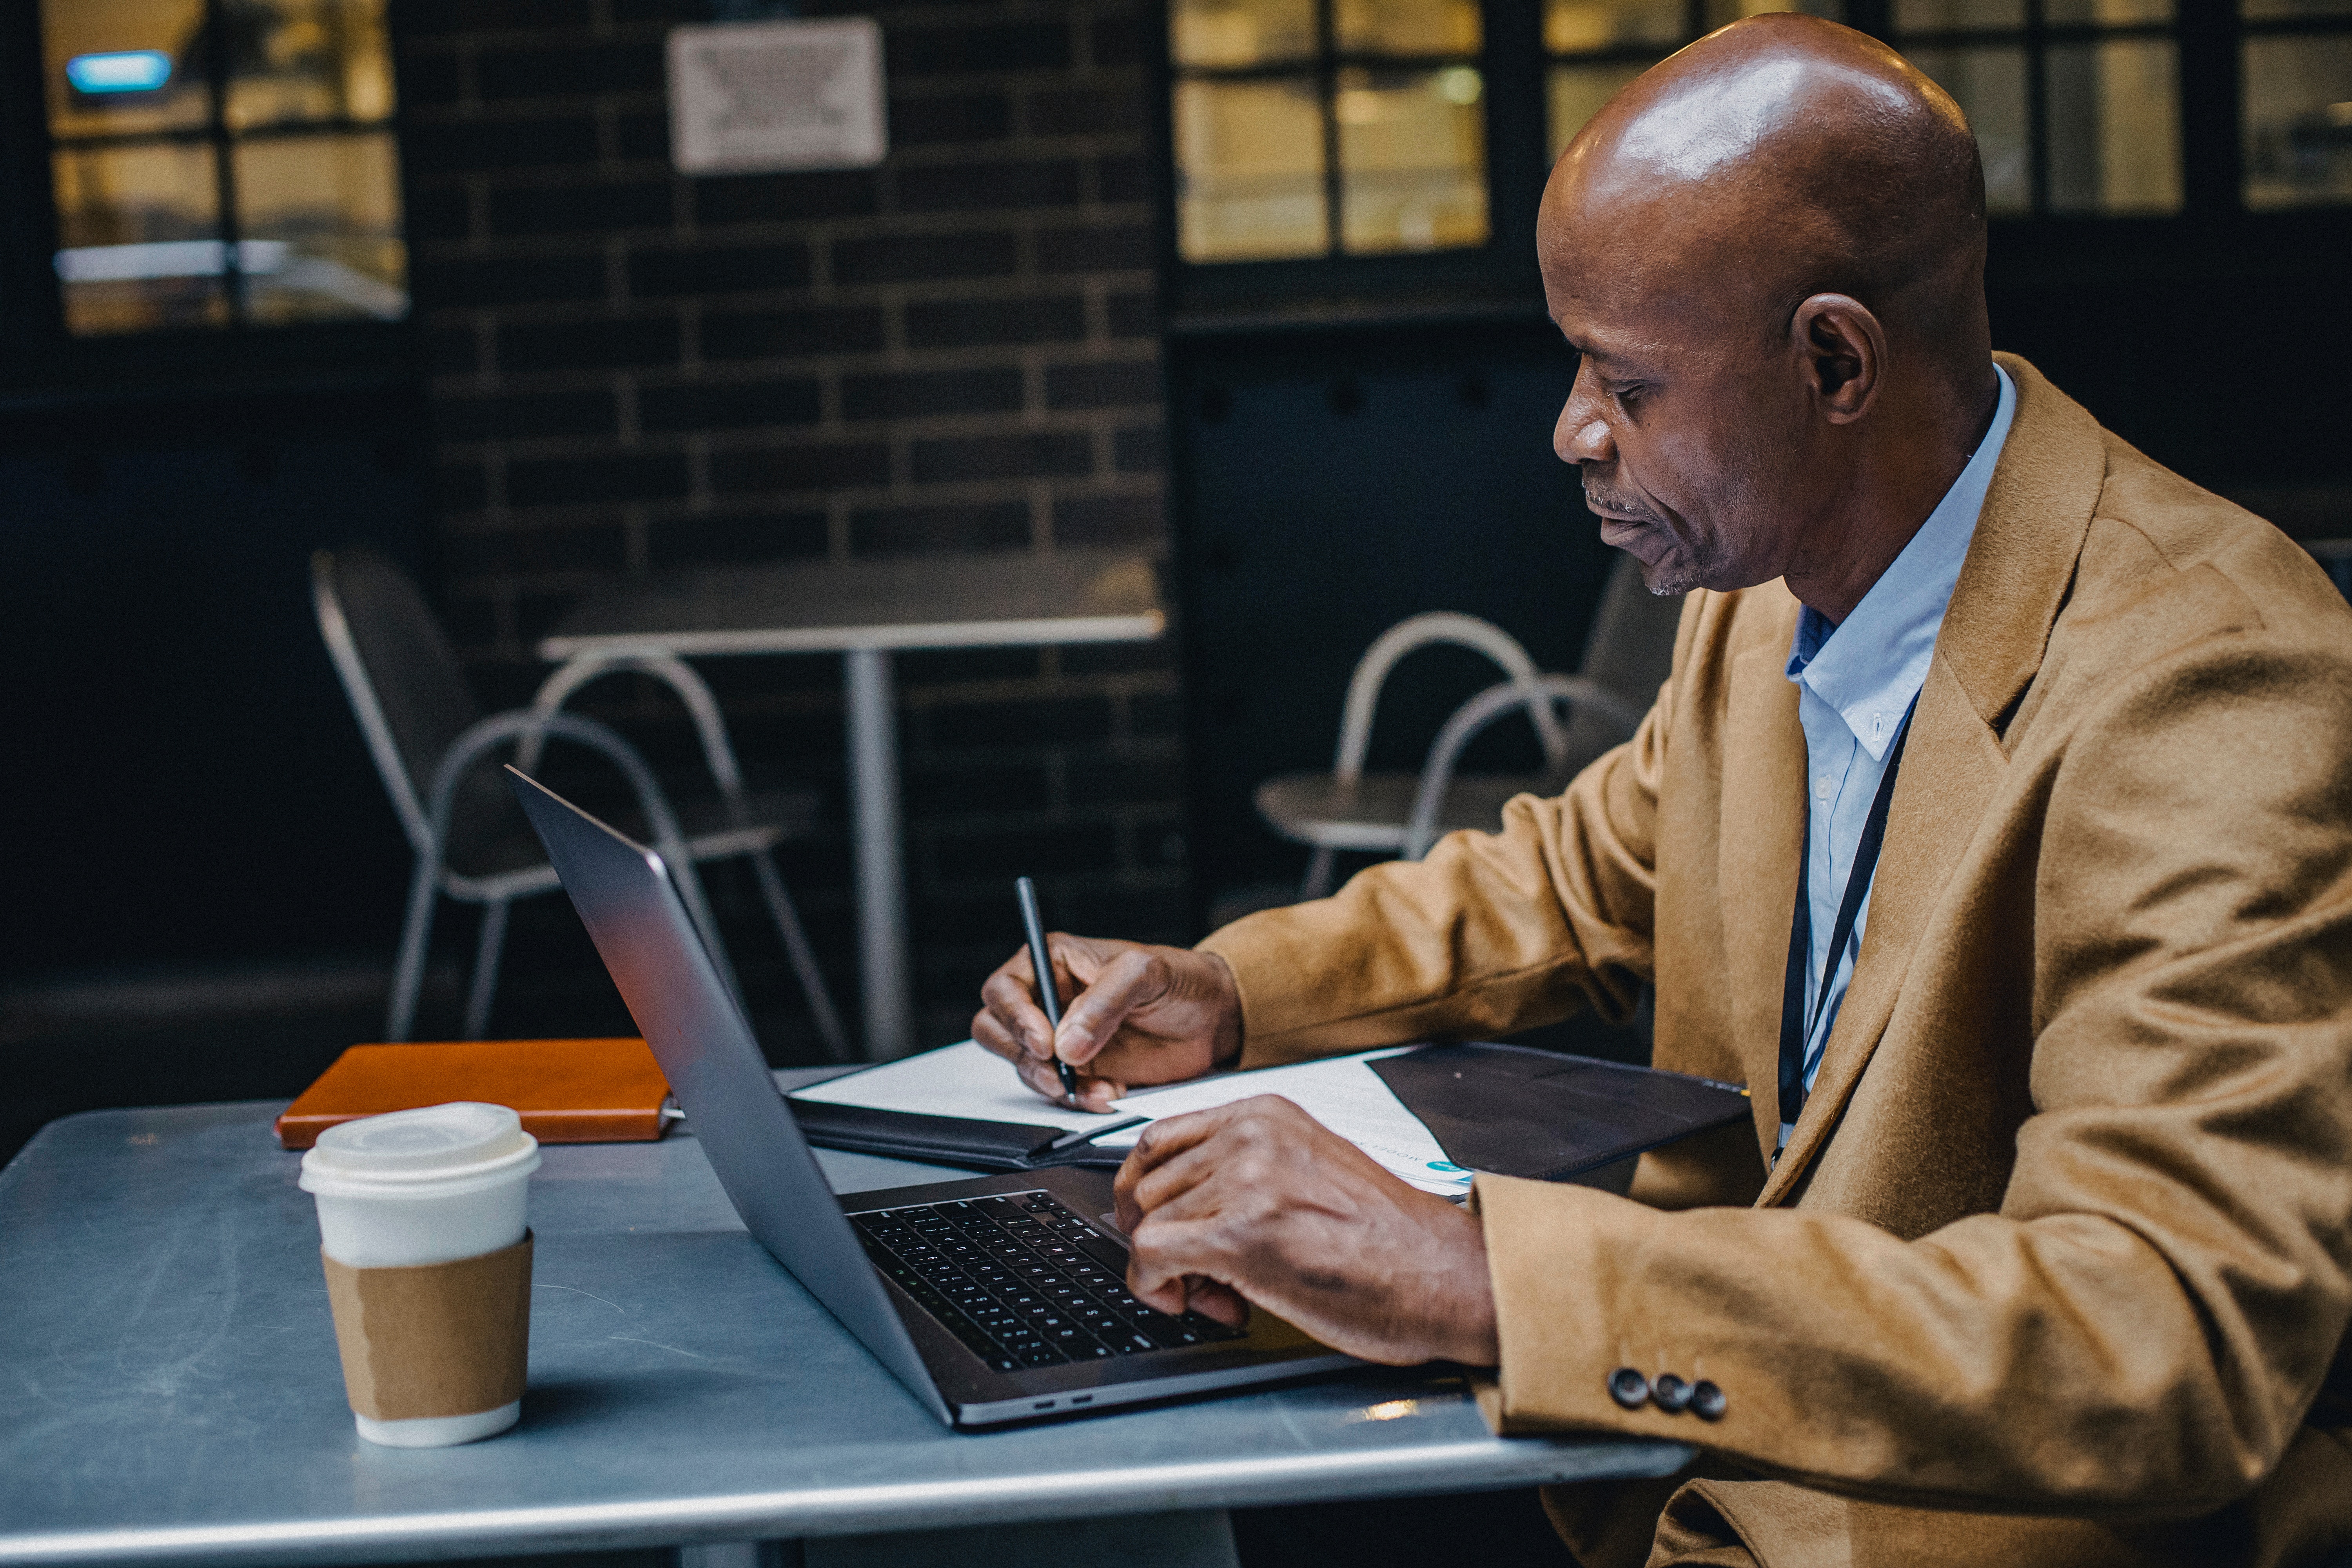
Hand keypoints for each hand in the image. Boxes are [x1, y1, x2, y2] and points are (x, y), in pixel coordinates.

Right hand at [974, 936, 1242, 1110]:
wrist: (1214, 1019)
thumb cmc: (1181, 980)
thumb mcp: (1146, 974)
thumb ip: (1104, 1002)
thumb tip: (1066, 1043)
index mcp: (1053, 962)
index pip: (1005, 988)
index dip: (1015, 1017)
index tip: (1043, 1041)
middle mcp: (1048, 1000)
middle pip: (997, 1031)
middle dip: (1023, 1056)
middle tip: (1058, 1072)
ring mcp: (1060, 1039)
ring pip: (1024, 1067)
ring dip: (1055, 1084)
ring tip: (1099, 1085)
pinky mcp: (1079, 1071)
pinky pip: (1057, 1092)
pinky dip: (1078, 1099)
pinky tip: (1109, 1092)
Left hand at [1111, 1096, 1498, 1366]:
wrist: (1446, 1275)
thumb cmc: (1391, 1241)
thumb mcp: (1309, 1172)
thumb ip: (1246, 1172)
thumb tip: (1181, 1205)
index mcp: (1267, 1115)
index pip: (1160, 1140)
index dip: (1148, 1195)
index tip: (1162, 1229)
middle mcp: (1251, 1135)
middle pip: (1146, 1184)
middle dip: (1160, 1238)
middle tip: (1199, 1278)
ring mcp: (1245, 1179)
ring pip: (1147, 1222)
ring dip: (1169, 1271)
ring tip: (1219, 1295)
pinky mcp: (1241, 1234)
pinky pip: (1151, 1255)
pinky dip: (1155, 1288)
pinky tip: (1197, 1303)